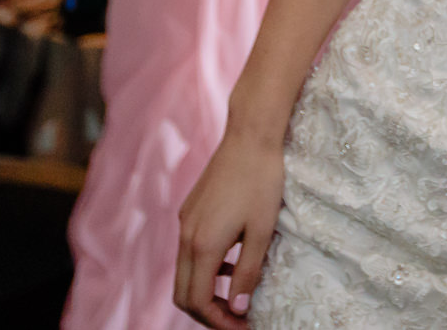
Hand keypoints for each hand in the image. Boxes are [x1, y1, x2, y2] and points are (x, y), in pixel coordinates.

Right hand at [174, 131, 285, 328]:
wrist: (251, 134)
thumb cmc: (263, 180)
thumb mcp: (263, 230)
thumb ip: (248, 272)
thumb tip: (237, 308)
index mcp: (203, 245)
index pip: (196, 301)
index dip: (217, 321)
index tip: (243, 325)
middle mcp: (186, 236)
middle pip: (183, 292)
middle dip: (207, 312)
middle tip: (237, 319)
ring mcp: (185, 221)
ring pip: (185, 271)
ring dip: (206, 290)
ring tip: (236, 296)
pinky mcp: (190, 210)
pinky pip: (190, 249)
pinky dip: (205, 266)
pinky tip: (232, 262)